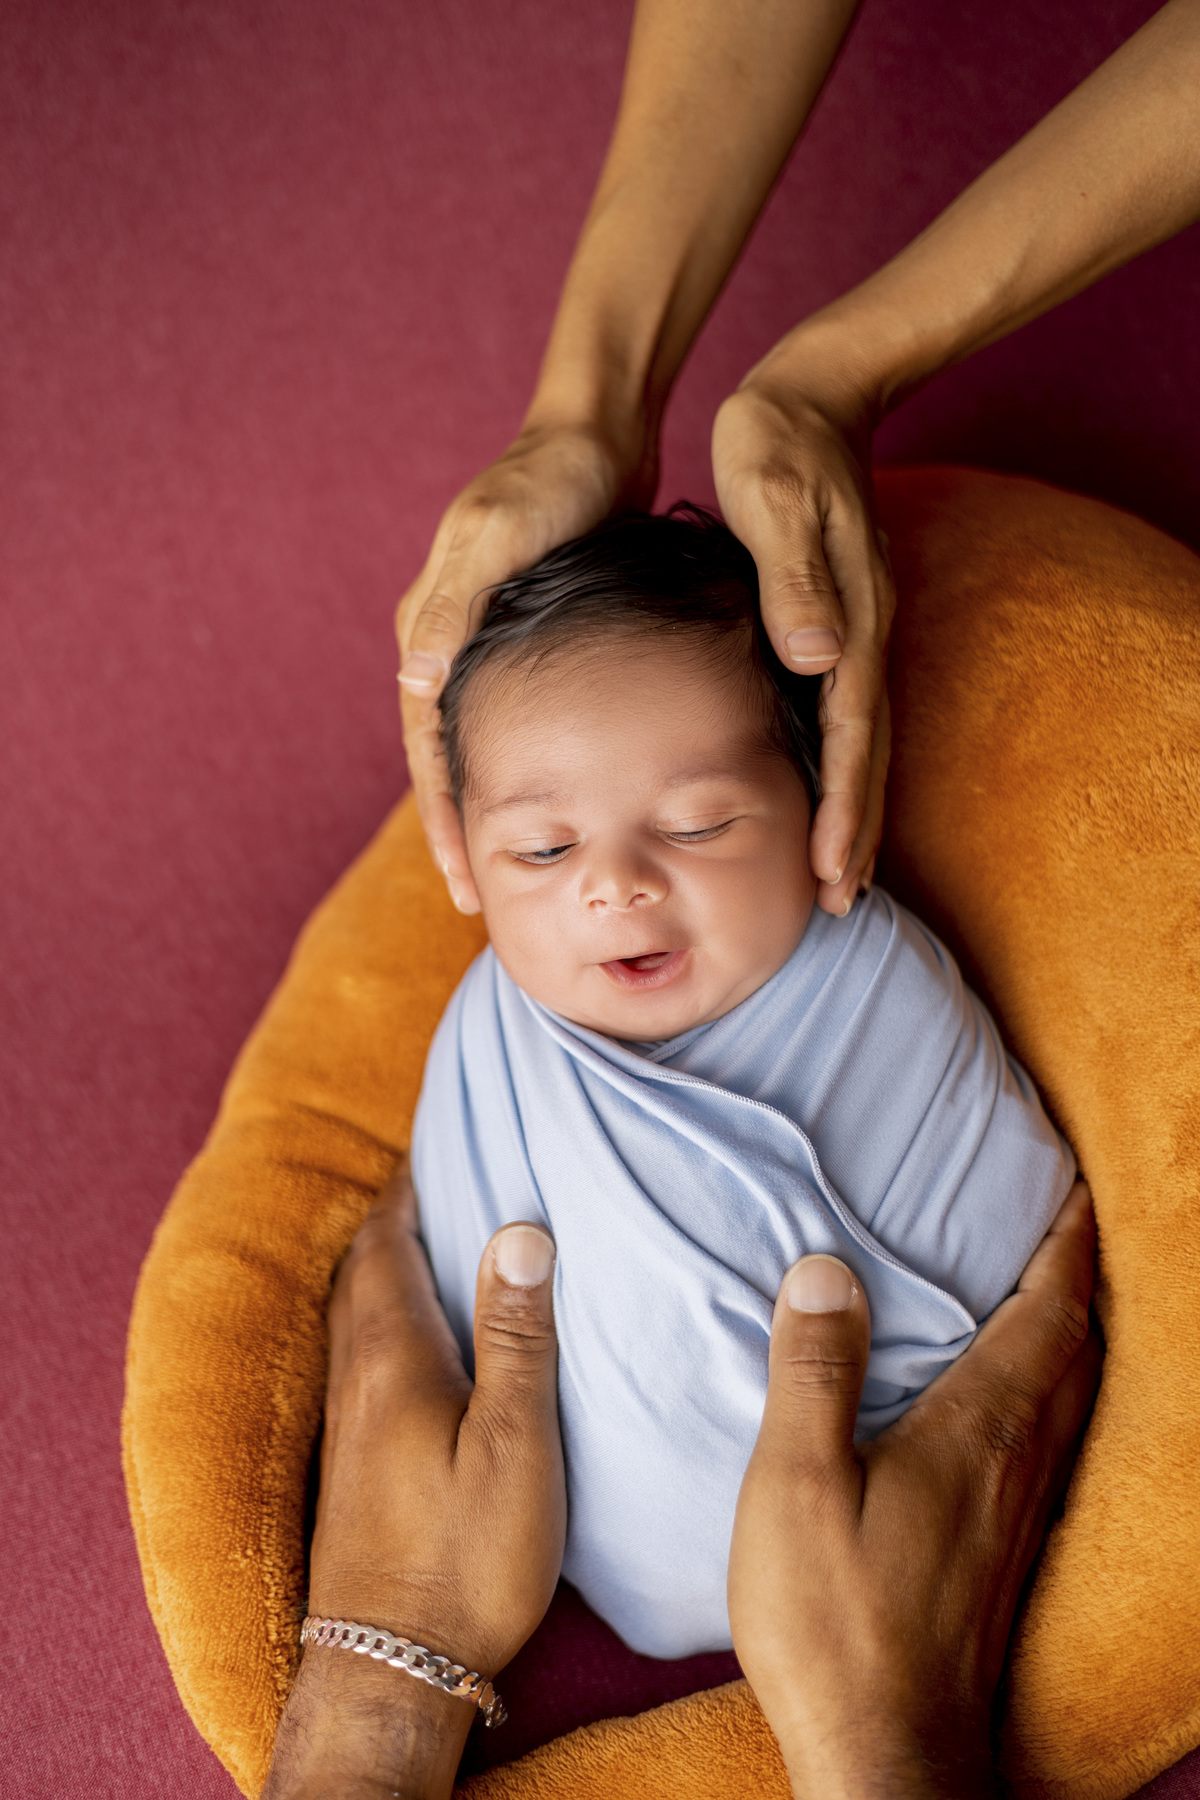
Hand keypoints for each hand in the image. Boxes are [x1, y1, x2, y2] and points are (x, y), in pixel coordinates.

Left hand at [263, 1168, 563, 1799]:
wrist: (391, 1672)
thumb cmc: (467, 1561)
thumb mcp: (515, 1447)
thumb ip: (517, 1338)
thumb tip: (519, 1230)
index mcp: (393, 1360)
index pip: (388, 1242)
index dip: (413, 1185)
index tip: (448, 1139)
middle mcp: (357, 1379)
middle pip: (367, 1269)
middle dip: (403, 1215)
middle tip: (453, 1175)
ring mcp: (349, 1424)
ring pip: (360, 1313)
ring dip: (394, 1265)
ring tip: (445, 1240)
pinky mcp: (355, 1462)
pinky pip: (364, 1355)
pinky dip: (392, 1316)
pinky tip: (429, 1338)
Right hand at [396, 416, 650, 910]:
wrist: (598, 431)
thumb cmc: (551, 480)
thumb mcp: (499, 535)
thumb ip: (455, 604)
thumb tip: (413, 681)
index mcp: (429, 628)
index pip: (426, 747)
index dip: (443, 818)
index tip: (462, 881)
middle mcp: (447, 642)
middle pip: (447, 759)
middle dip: (460, 829)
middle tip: (479, 900)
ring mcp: (487, 643)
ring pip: (483, 746)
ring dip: (496, 803)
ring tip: (516, 867)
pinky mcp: (531, 639)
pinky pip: (521, 720)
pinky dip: (529, 765)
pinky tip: (558, 801)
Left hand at [711, 375, 893, 916]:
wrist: (812, 391)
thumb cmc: (780, 442)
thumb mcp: (778, 498)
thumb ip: (795, 578)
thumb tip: (816, 659)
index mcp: (848, 616)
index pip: (851, 732)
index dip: (846, 805)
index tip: (835, 869)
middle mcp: (861, 631)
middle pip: (866, 750)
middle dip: (856, 830)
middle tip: (841, 901)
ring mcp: (854, 628)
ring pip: (859, 738)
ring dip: (851, 806)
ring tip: (837, 869)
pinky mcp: (836, 620)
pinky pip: (842, 712)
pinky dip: (836, 763)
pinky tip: (818, 790)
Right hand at [728, 1180, 1100, 1799]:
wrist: (889, 1757)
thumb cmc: (837, 1622)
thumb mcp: (798, 1488)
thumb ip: (814, 1374)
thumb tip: (825, 1269)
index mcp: (982, 1430)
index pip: (1051, 1312)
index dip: (1065, 1241)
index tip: (1068, 1181)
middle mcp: (1020, 1463)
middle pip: (1078, 1348)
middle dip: (1074, 1275)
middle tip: (1054, 1219)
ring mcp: (1019, 1512)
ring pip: (1069, 1397)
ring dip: (1065, 1332)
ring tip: (1032, 1291)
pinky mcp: (1004, 1552)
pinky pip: (1047, 1440)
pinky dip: (1045, 1389)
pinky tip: (1001, 1402)